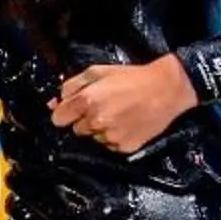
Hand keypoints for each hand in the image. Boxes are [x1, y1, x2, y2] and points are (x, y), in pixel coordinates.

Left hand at [49, 55, 198, 152]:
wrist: (166, 90)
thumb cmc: (132, 78)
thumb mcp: (98, 71)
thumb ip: (71, 86)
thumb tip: (54, 102)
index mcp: (87, 101)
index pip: (58, 119)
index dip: (65, 113)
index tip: (74, 109)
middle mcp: (96, 122)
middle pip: (76, 130)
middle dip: (85, 120)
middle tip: (103, 106)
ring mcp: (110, 137)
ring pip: (93, 138)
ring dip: (100, 129)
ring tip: (118, 114)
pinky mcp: (123, 148)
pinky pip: (109, 145)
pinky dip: (115, 137)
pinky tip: (127, 123)